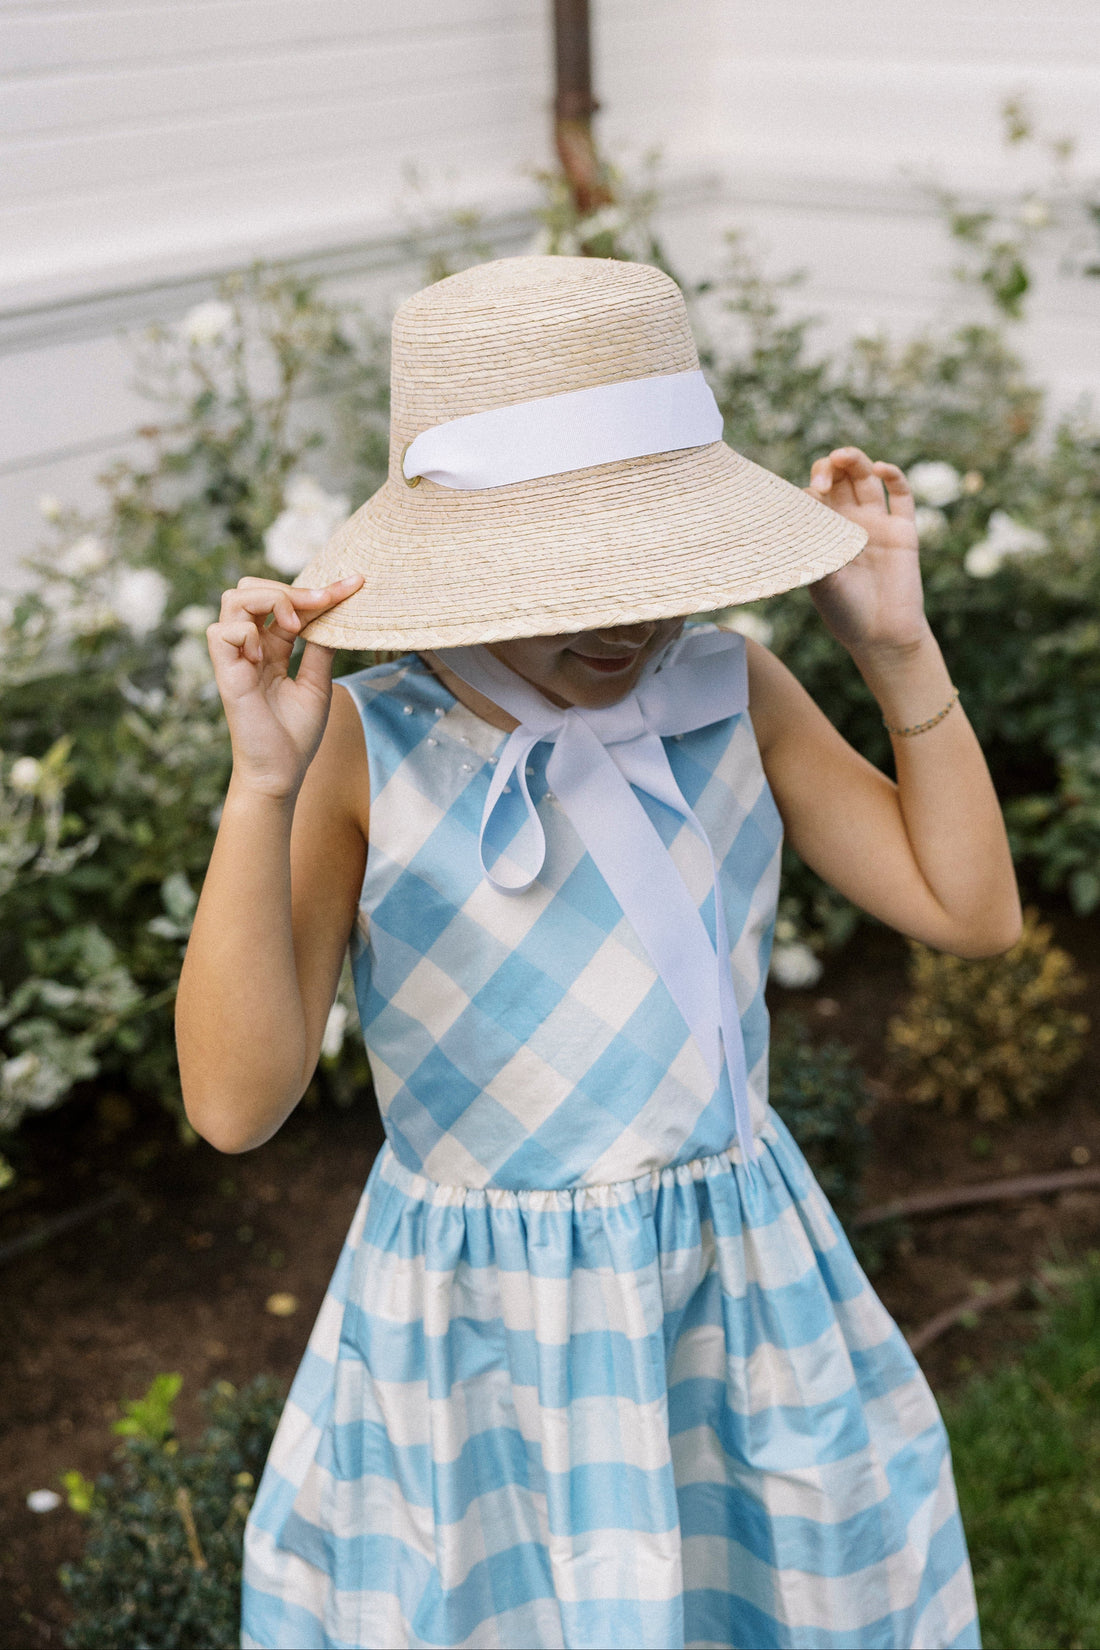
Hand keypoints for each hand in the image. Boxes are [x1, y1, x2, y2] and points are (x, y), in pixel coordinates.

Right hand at [206, 575, 362, 799]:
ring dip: (268, 599)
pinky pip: (221, 632)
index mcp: (272, 648)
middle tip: (321, 603)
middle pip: (252, 588)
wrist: (282, 772)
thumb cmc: (296, 734)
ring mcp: (236, 658)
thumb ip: (321, 649)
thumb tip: (338, 615)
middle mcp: (251, 647)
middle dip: (289, 588)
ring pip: (233, 598)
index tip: (355, 584)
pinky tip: (265, 656)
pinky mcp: (225, 674)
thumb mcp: (318, 684)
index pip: (289, 604)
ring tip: (293, 622)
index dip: (320, 591)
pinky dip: (246, 633)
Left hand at [805, 448, 928, 657]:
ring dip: (855, 461)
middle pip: (838, 479)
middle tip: (823, 480)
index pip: (812, 497)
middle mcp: (850, 523)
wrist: (883, 637)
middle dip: (829, 468)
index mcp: (824, 533)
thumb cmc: (845, 613)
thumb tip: (797, 517)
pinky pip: (901, 496)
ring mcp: (878, 524)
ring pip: (866, 479)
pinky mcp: (903, 531)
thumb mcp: (820, 581)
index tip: (802, 502)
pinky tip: (881, 469)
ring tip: (843, 455)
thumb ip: (812, 550)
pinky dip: (894, 477)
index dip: (807, 491)